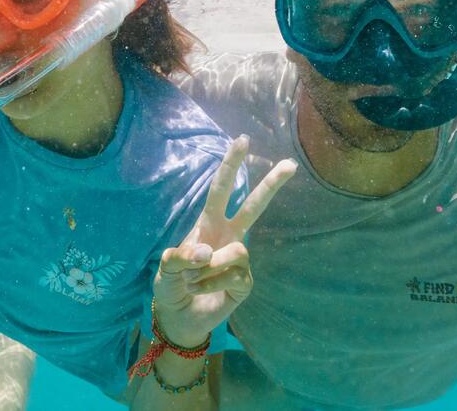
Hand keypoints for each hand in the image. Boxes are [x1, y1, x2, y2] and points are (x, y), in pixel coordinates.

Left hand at [152, 136, 295, 347]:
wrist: (179, 317)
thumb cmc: (172, 285)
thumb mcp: (165, 269)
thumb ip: (179, 257)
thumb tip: (209, 251)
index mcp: (208, 223)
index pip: (221, 189)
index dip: (231, 165)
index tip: (242, 140)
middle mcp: (228, 236)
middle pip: (254, 206)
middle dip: (271, 184)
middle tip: (290, 164)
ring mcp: (239, 259)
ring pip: (237, 250)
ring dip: (209, 268)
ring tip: (193, 280)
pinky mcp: (245, 281)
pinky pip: (235, 276)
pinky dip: (213, 285)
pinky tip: (205, 291)